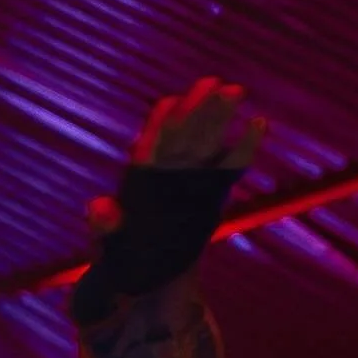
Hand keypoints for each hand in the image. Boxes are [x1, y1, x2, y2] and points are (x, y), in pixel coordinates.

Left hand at [82, 81, 261, 250]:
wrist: (146, 272)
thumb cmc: (121, 253)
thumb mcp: (108, 240)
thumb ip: (104, 223)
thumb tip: (98, 207)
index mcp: (140, 175)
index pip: (151, 142)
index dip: (160, 122)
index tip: (171, 102)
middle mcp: (166, 171)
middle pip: (184, 133)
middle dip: (199, 109)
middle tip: (217, 84)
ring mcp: (189, 179)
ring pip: (206, 141)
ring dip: (219, 116)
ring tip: (236, 89)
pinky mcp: (210, 192)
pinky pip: (229, 166)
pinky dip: (243, 147)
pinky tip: (258, 124)